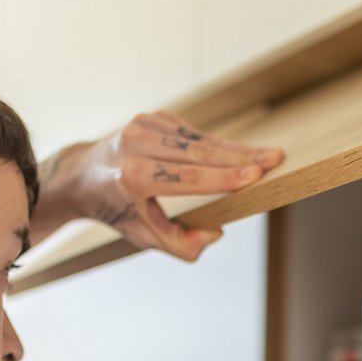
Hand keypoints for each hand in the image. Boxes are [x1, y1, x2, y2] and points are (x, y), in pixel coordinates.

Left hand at [33, 110, 283, 259]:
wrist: (84, 174)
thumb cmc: (118, 209)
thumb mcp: (144, 236)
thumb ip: (181, 244)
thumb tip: (216, 231)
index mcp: (131, 176)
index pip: (186, 176)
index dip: (224, 177)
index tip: (256, 175)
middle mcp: (135, 144)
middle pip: (200, 152)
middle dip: (243, 157)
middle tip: (277, 159)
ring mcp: (145, 125)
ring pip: (202, 139)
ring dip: (238, 149)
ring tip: (270, 156)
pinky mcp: (155, 117)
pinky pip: (195, 133)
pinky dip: (219, 145)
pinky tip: (240, 155)